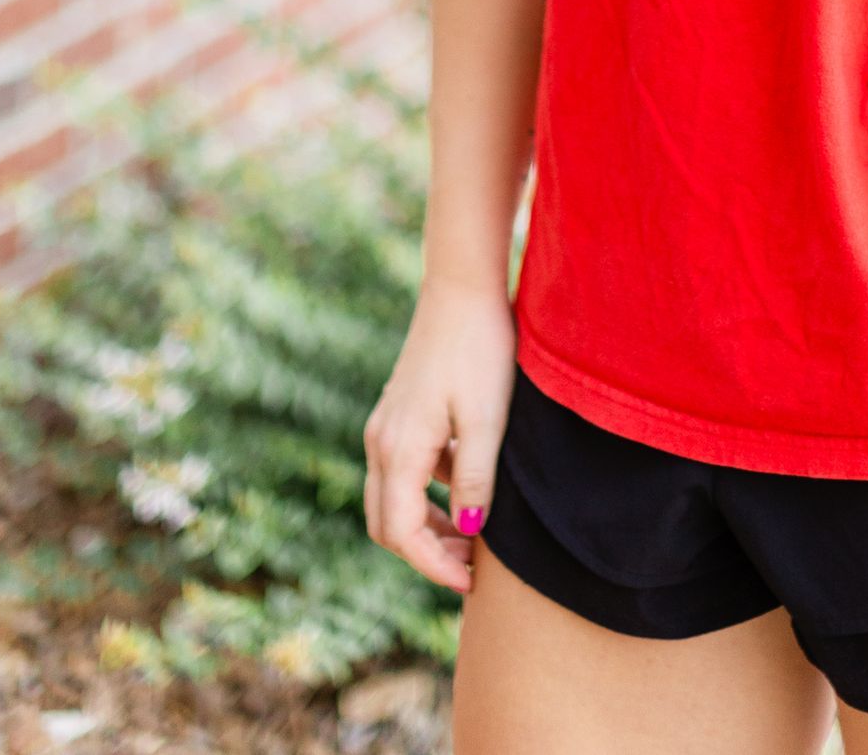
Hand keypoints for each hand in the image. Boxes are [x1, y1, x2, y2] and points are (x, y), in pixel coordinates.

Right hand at [363, 278, 516, 593]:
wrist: (463, 286)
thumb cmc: (481, 349)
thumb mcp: (487, 418)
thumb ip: (476, 477)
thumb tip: (472, 531)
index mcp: (398, 449)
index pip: (401, 533)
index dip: (434, 566)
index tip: (471, 582)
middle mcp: (381, 441)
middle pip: (387, 523)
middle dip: (425, 553)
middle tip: (472, 569)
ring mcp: (386, 425)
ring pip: (392, 498)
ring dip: (427, 526)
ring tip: (475, 537)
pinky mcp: (400, 412)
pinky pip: (404, 471)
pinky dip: (428, 493)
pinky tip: (469, 484)